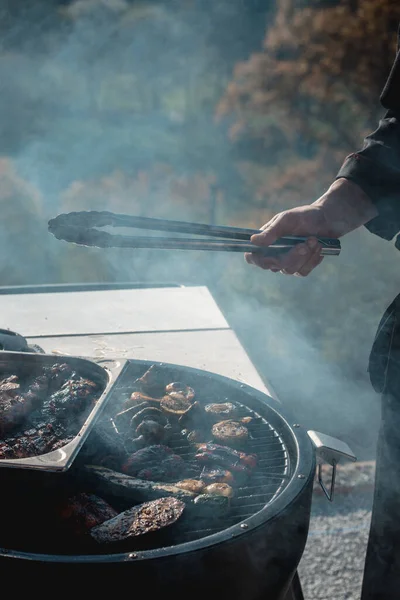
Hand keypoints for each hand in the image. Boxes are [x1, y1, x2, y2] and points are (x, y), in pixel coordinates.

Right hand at [245, 178, 377, 276]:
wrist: (328, 220)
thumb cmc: (305, 216)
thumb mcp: (287, 219)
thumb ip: (271, 231)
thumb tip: (253, 241)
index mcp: (266, 241)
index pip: (253, 257)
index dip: (257, 260)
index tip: (272, 256)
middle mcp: (275, 253)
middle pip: (274, 266)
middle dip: (292, 255)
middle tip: (307, 242)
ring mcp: (288, 262)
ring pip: (290, 270)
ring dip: (306, 256)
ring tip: (315, 240)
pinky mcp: (301, 267)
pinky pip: (303, 272)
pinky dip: (312, 260)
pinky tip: (318, 248)